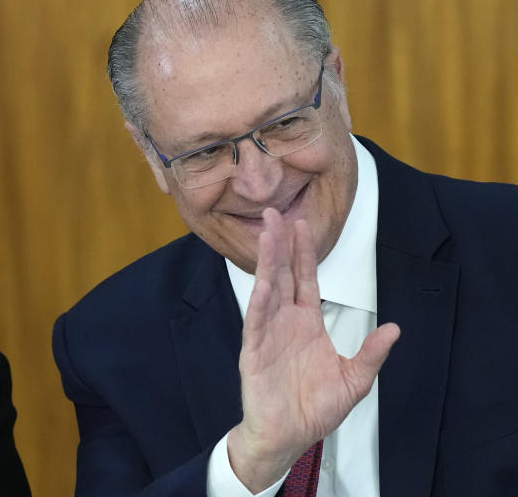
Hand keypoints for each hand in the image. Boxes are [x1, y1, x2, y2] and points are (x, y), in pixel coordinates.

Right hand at [226, 208, 399, 490]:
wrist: (288, 437)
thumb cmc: (315, 408)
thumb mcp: (354, 380)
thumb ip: (371, 353)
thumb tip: (395, 329)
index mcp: (307, 324)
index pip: (305, 280)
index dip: (303, 253)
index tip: (301, 225)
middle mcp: (285, 322)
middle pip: (282, 275)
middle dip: (279, 244)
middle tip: (274, 214)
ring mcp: (267, 334)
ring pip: (266, 290)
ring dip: (266, 263)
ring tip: (266, 236)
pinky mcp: (254, 352)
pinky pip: (256, 322)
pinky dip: (259, 302)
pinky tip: (263, 283)